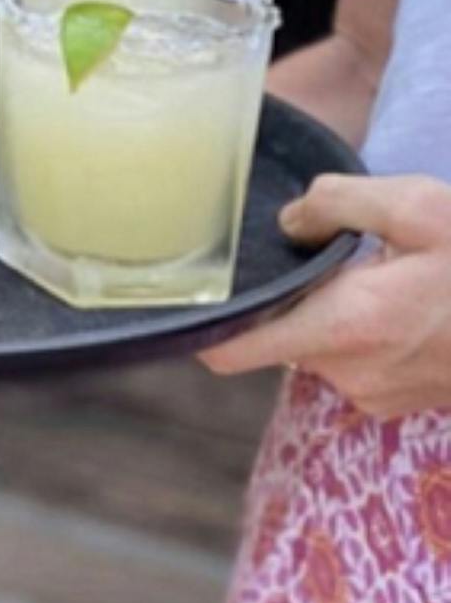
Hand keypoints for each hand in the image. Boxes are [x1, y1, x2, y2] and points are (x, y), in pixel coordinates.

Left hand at [199, 174, 450, 418]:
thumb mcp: (417, 206)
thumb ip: (336, 202)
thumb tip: (287, 222)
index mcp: (344, 328)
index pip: (231, 352)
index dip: (202, 325)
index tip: (184, 297)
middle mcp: (350, 374)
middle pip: (274, 335)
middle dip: (288, 296)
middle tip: (316, 255)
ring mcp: (375, 394)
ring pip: (314, 344)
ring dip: (328, 310)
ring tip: (369, 273)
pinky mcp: (399, 400)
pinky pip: (351, 359)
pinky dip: (359, 329)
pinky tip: (396, 298)